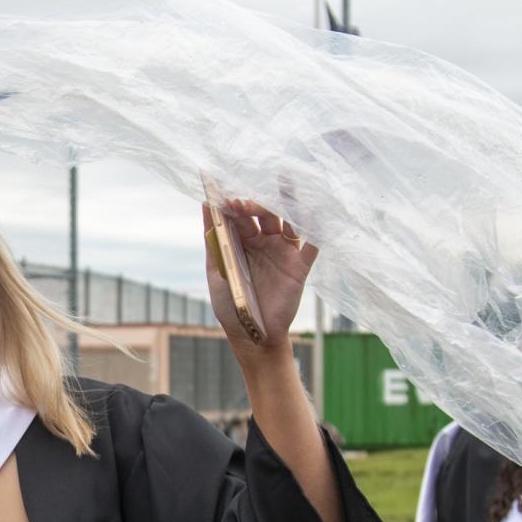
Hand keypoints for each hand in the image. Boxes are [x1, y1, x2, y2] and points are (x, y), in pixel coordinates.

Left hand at [202, 191, 317, 359]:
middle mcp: (264, 242)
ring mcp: (283, 252)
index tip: (220, 186)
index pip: (238, 215)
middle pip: (262, 214)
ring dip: (281, 207)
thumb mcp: (217, 270)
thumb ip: (213, 239)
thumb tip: (204, 204)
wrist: (253, 335)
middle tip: (238, 203)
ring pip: (287, 221)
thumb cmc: (231, 305)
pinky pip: (312, 245)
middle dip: (251, 205)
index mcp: (242, 242)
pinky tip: (317, 211)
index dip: (230, 200)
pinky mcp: (300, 266)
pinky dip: (317, 229)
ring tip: (268, 199)